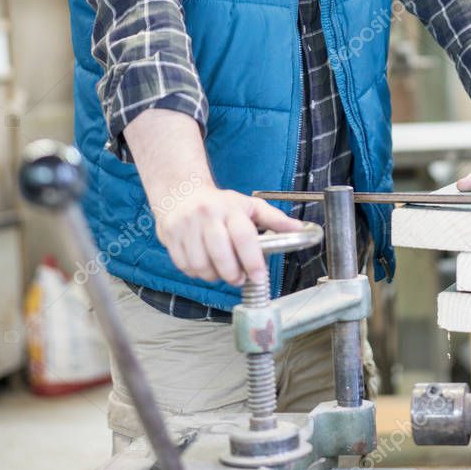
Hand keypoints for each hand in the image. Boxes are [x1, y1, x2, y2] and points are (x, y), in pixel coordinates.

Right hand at [155, 186, 301, 285]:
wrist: (180, 191)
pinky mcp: (170, 237)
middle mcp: (206, 216)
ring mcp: (185, 226)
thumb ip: (274, 219)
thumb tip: (301, 229)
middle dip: (233, 275)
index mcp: (229, 208)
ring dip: (214, 275)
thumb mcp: (249, 206)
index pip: (243, 237)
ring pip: (201, 265)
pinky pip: (185, 267)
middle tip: (240, 278)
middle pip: (221, 255)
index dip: (252, 261)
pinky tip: (204, 264)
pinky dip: (197, 272)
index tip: (259, 277)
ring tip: (221, 270)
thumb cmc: (220, 203)